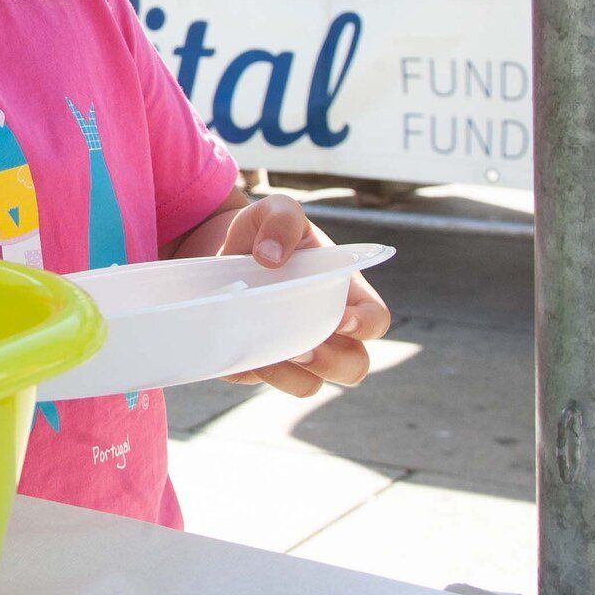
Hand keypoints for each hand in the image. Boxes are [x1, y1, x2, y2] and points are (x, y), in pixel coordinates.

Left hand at [217, 194, 390, 397]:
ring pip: (311, 384)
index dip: (366, 325)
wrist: (219, 249)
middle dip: (332, 363)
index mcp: (345, 292)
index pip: (375, 319)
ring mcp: (296, 350)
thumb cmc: (263, 230)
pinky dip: (258, 374)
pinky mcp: (261, 362)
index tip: (342, 319)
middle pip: (354, 365)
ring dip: (293, 376)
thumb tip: (270, 257)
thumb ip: (281, 219)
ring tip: (270, 355)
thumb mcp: (275, 210)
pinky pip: (266, 380)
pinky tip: (244, 355)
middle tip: (302, 349)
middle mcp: (326, 328)